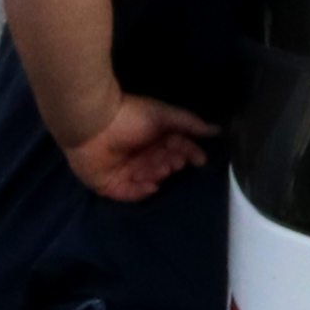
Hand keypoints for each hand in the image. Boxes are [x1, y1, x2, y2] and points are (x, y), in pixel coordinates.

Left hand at [64, 92, 216, 203]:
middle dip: (172, 163)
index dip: (189, 154)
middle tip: (171, 159)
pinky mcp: (111, 186)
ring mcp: (126, 172)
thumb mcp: (163, 115)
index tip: (200, 159)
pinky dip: (142, 190)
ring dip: (158, 174)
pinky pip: (132, 194)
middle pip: (165, 165)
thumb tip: (216, 130)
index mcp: (154, 138)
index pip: (178, 149)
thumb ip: (189, 123)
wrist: (93, 124)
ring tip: (157, 166)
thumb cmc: (129, 115)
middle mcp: (142, 155)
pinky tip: (150, 184)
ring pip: (151, 179)